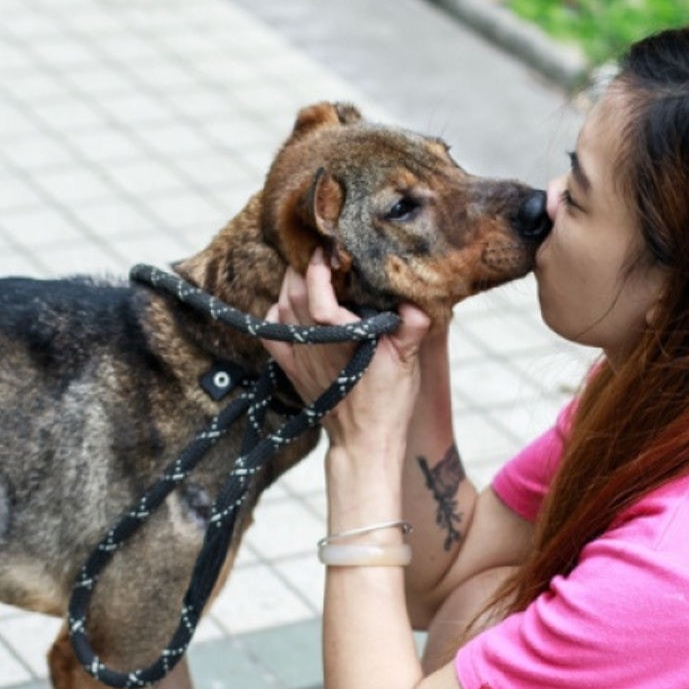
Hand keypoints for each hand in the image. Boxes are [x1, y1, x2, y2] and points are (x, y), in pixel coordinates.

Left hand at [265, 251, 432, 458]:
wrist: (364, 440)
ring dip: (291, 284)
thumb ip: (412, 326)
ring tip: (309, 271)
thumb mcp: (407, 361)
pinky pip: (270, 332)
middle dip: (304, 266)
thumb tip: (417, 298)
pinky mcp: (291, 367)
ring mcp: (298, 355)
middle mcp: (312, 343)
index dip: (318, 267)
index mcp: (340, 337)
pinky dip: (275, 313)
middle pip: (293, 291)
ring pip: (281, 306)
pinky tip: (288, 305)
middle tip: (321, 252)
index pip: (316, 293)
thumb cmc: (388, 401)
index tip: (329, 248)